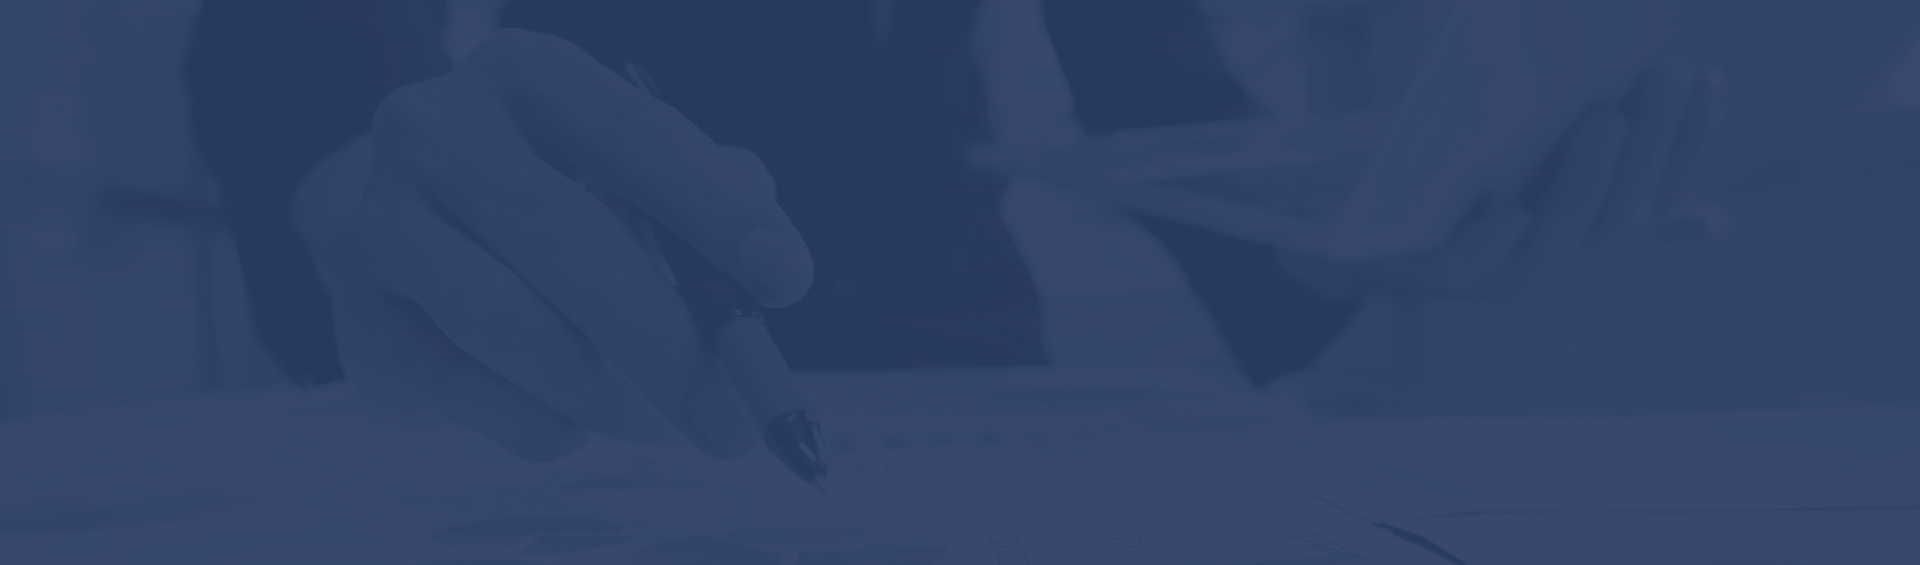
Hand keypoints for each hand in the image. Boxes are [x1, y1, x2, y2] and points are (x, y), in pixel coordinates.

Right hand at [292, 29, 812, 460]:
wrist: (391, 225)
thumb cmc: (548, 198)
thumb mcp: (625, 173)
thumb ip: (702, 206)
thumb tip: (764, 278)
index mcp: (528, 78)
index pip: (631, 135)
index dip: (714, 210)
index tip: (785, 281)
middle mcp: (440, 130)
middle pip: (566, 237)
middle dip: (667, 340)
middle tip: (733, 415)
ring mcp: (384, 221)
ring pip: (505, 320)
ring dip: (602, 391)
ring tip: (661, 424)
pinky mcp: (360, 315)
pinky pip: (462, 386)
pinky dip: (539, 421)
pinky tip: (578, 425)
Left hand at [1278, 66, 1724, 300]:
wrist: (1373, 246)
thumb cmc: (1472, 208)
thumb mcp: (1548, 192)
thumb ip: (1615, 191)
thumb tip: (1712, 218)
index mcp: (1595, 244)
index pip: (1661, 195)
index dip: (1691, 142)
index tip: (1711, 77)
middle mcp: (1560, 270)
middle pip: (1618, 211)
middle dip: (1650, 143)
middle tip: (1664, 76)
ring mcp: (1502, 281)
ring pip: (1557, 237)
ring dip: (1585, 178)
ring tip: (1606, 118)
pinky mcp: (1439, 281)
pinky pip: (1471, 265)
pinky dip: (1494, 239)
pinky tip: (1514, 208)